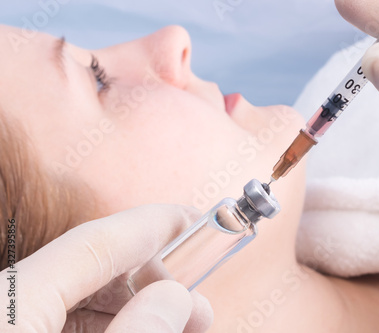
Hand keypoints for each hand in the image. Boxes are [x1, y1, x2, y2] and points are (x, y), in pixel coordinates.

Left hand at [1, 205, 212, 331]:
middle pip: (88, 269)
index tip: (193, 219)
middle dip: (151, 278)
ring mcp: (10, 320)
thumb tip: (176, 296)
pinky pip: (63, 319)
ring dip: (135, 305)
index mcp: (11, 303)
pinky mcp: (17, 332)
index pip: (92, 241)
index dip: (151, 224)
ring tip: (180, 321)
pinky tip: (140, 328)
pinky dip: (107, 323)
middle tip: (196, 298)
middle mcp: (7, 303)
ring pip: (78, 297)